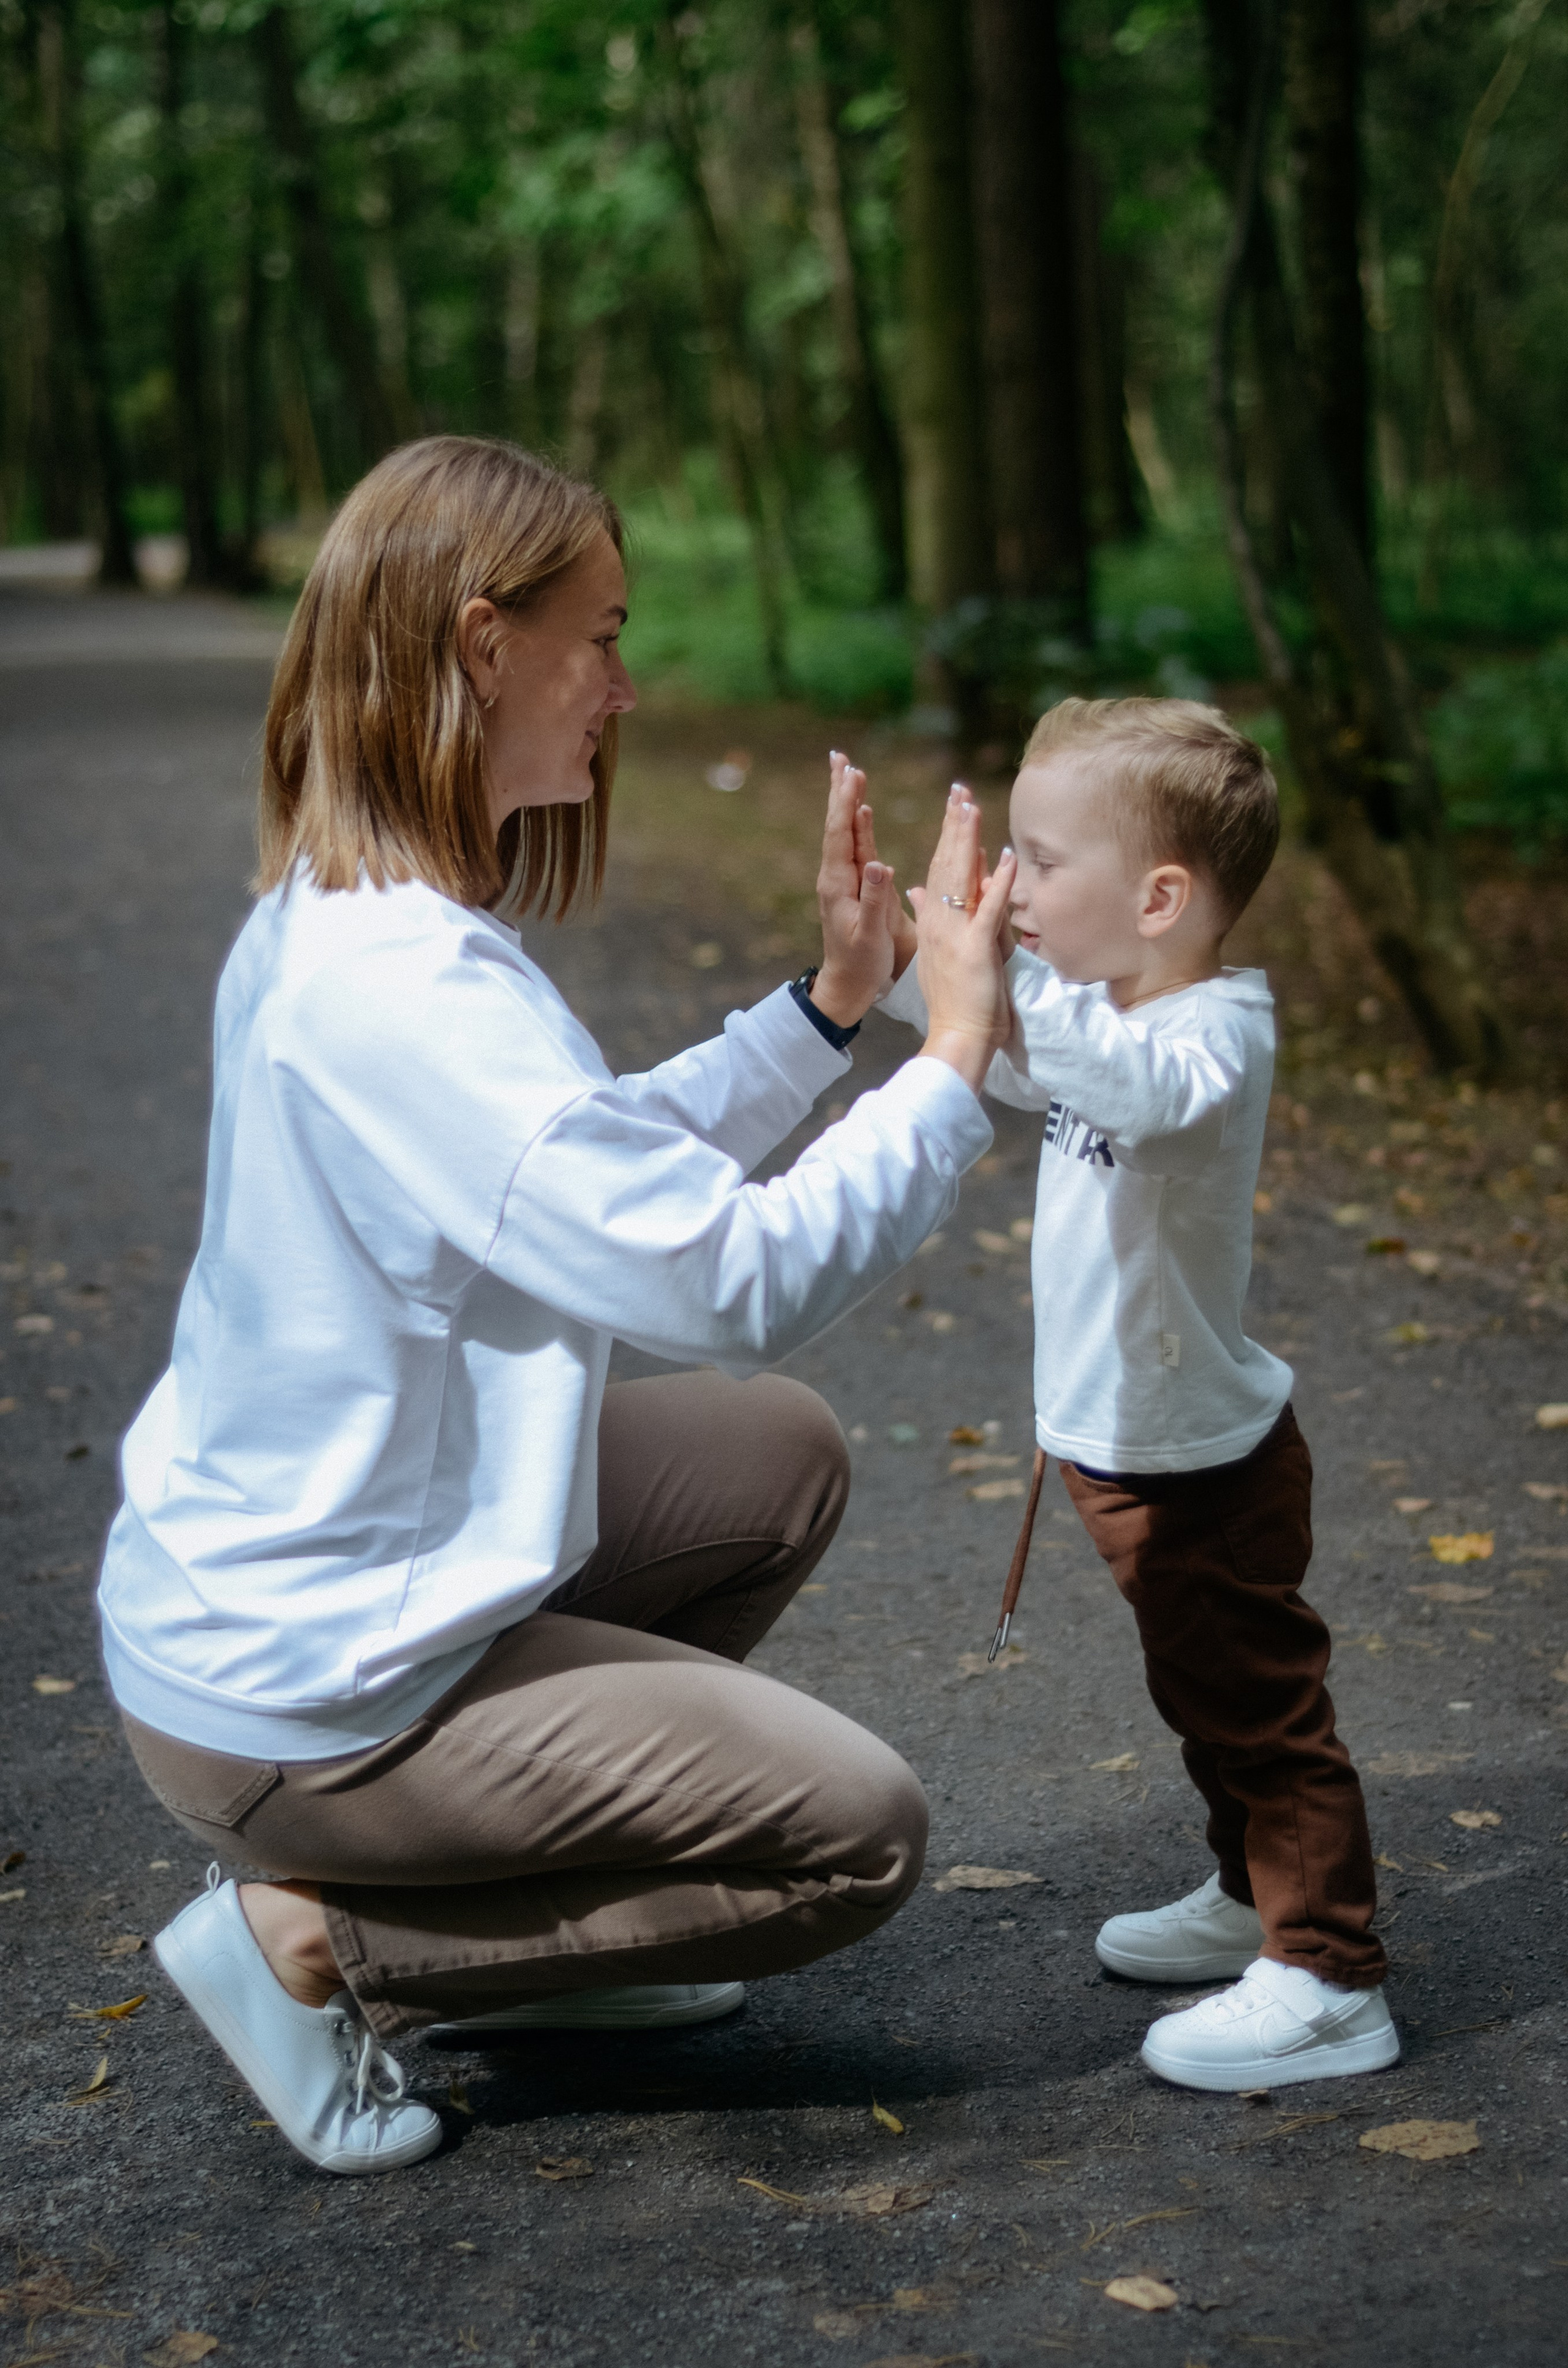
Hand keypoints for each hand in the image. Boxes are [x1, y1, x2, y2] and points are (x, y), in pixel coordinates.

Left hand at [811, 750, 899, 1026]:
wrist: (848, 985)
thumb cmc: (861, 964)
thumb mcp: (870, 936)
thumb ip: (874, 900)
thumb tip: (879, 863)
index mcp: (838, 885)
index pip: (840, 836)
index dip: (845, 804)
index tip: (851, 774)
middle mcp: (837, 877)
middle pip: (838, 825)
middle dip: (840, 790)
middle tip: (839, 757)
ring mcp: (844, 881)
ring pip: (846, 833)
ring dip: (848, 802)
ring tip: (849, 772)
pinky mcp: (854, 886)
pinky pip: (856, 848)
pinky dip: (858, 825)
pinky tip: (861, 811)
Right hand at [907, 787, 1016, 1094]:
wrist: (955, 1037)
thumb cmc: (954, 1004)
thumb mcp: (939, 955)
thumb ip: (932, 919)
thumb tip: (919, 892)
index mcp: (932, 925)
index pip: (938, 871)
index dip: (946, 837)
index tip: (954, 806)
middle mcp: (938, 923)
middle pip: (945, 864)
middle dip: (954, 825)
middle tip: (960, 789)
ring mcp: (955, 934)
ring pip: (961, 878)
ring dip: (968, 841)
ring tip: (974, 806)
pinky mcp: (975, 949)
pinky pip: (989, 909)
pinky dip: (999, 882)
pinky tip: (1007, 855)